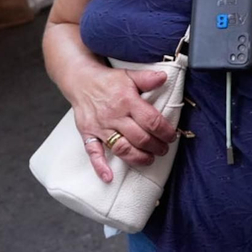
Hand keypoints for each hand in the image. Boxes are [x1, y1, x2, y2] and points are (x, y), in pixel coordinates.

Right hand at [72, 66, 179, 182]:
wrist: (80, 80)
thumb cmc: (108, 81)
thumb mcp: (129, 75)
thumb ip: (147, 78)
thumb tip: (164, 77)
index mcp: (127, 100)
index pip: (151, 120)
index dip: (165, 131)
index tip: (171, 136)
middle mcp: (115, 116)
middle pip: (140, 138)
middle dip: (156, 147)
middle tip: (163, 149)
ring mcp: (101, 127)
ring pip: (122, 148)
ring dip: (138, 157)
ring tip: (149, 160)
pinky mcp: (89, 134)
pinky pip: (93, 152)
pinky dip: (100, 166)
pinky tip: (109, 177)